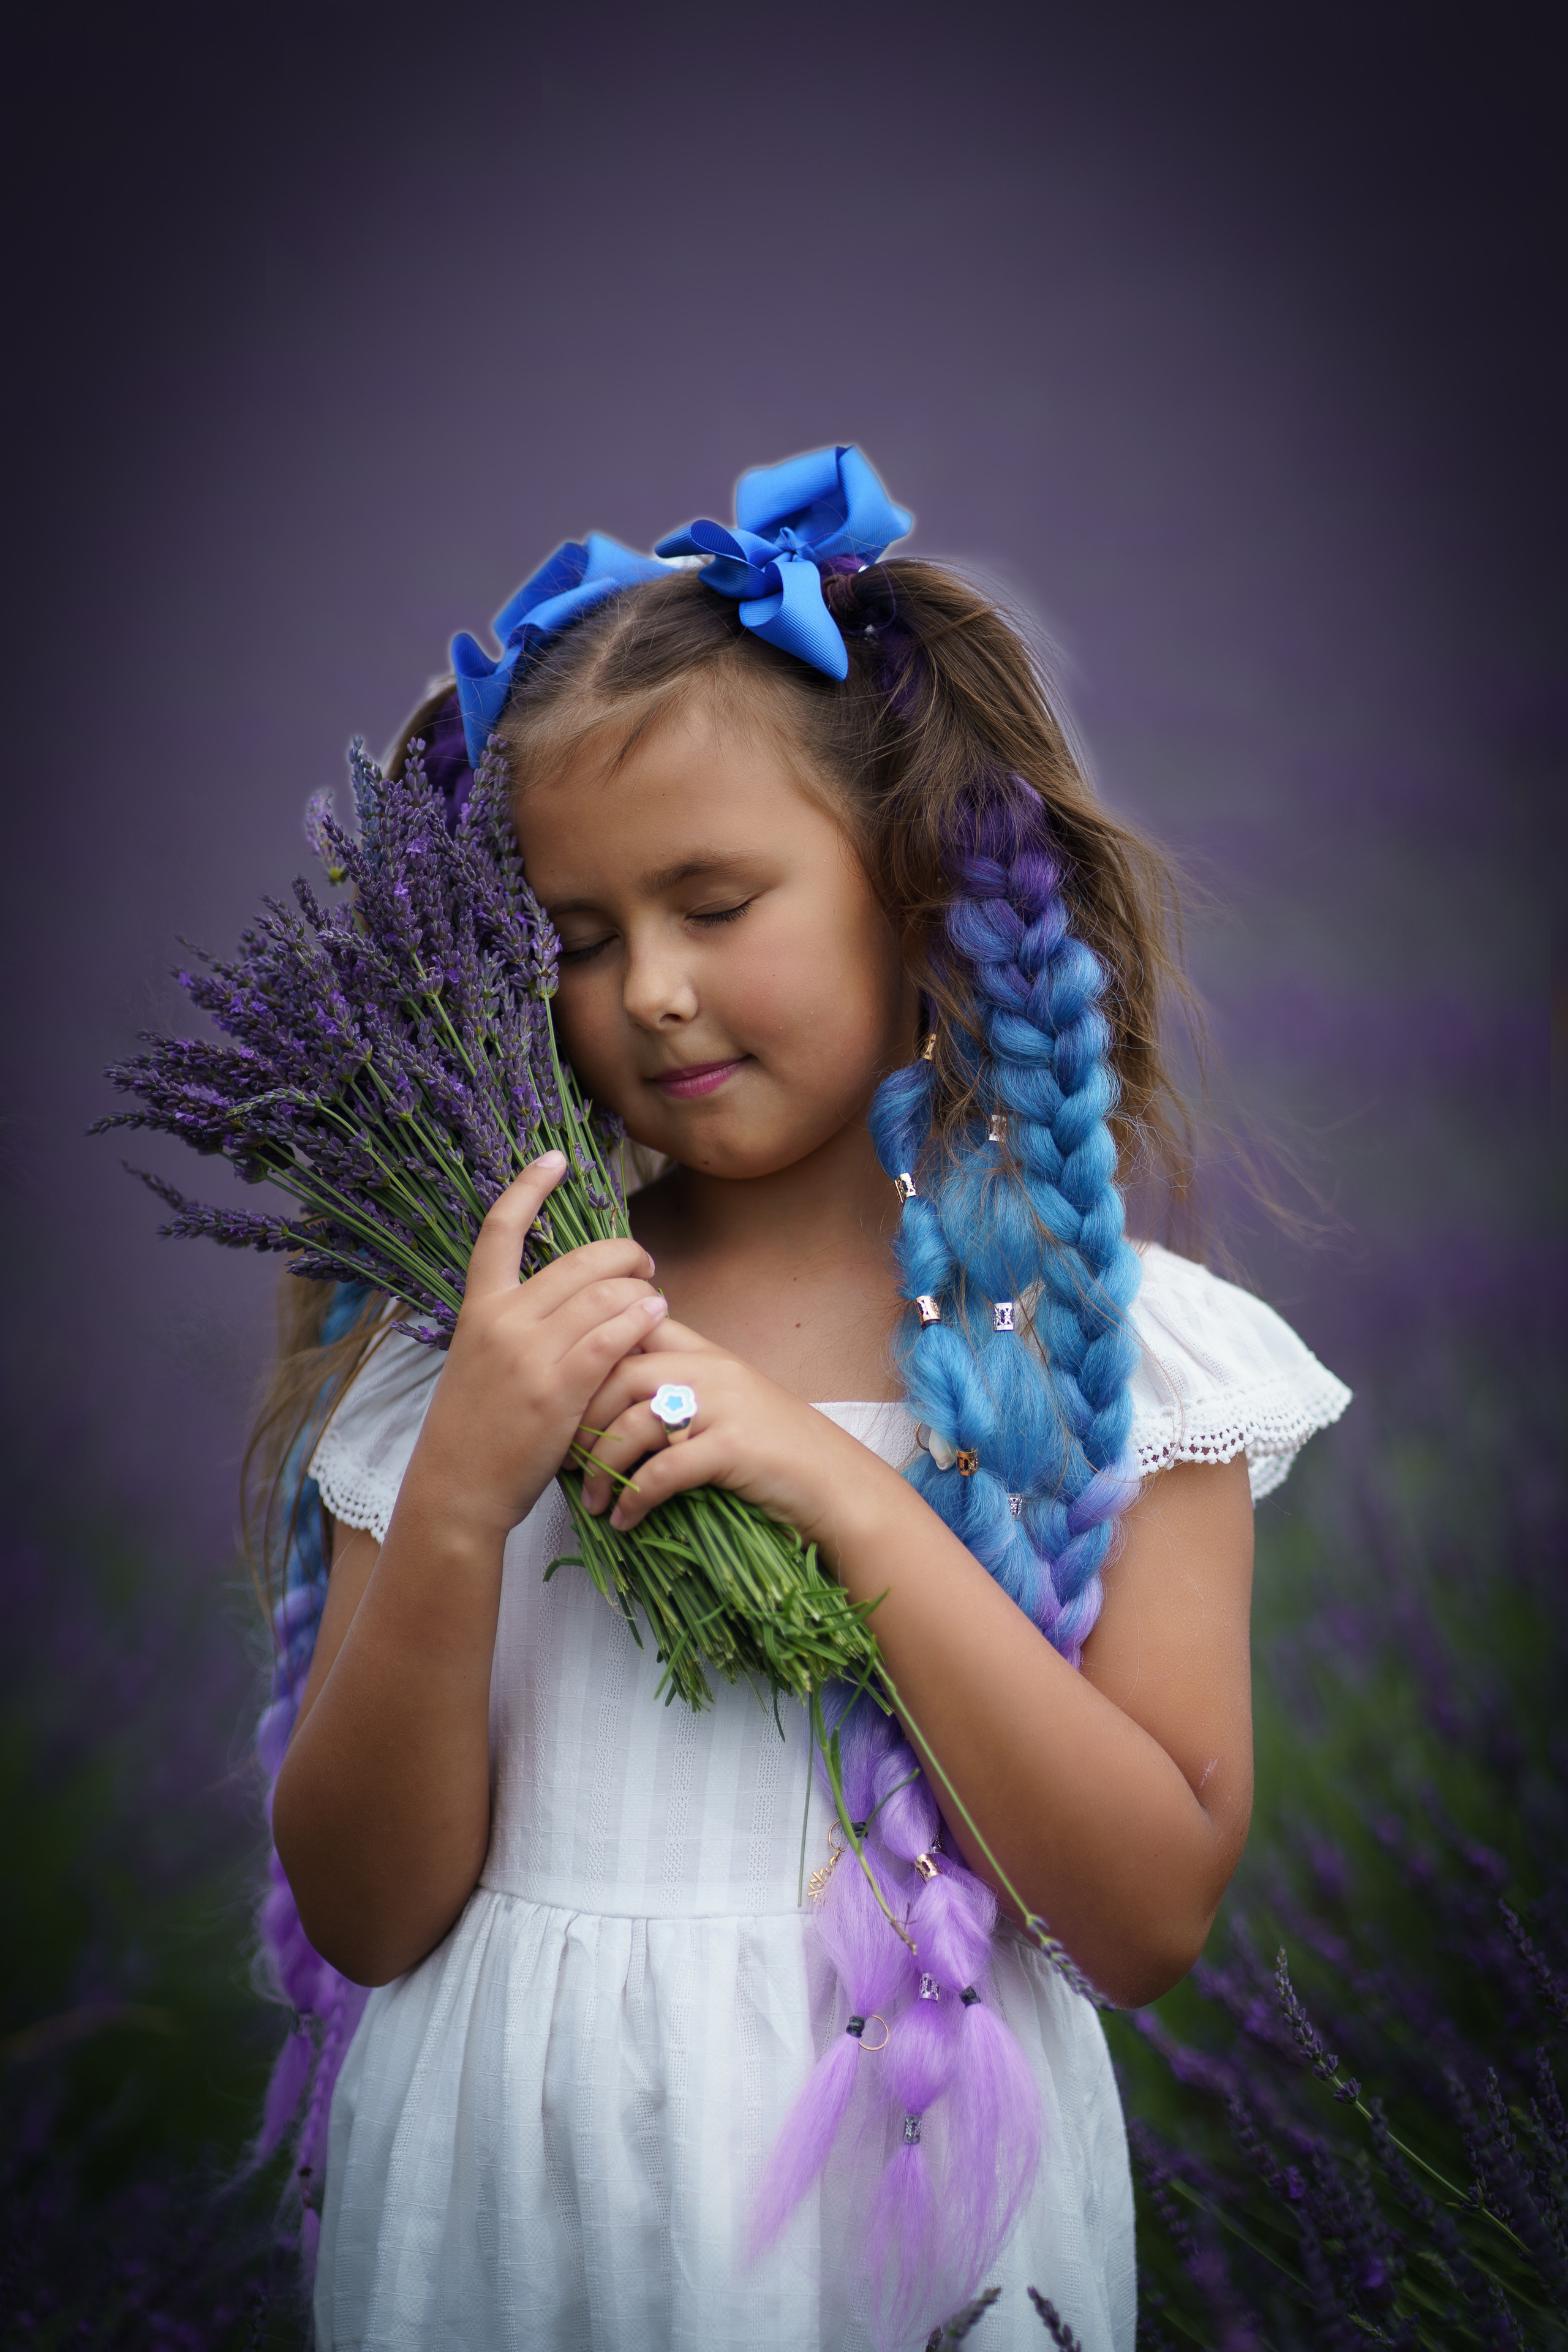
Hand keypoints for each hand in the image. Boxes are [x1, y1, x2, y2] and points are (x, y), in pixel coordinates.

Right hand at [403, 1153, 668, 1540]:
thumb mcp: (480, 1362)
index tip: (554, 1158)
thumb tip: (570, 1295)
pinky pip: (614, 1336)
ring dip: (640, 1289)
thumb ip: (515, 1323)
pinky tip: (657, 1316)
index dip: (528, 1186)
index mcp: (478, 1308)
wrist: (459, 1488)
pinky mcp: (560, 1387)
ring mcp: (530, 1353)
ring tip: (654, 1300)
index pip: (499, 1229)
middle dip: (622, 1254)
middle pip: (578, 1259)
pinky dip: (641, 1319)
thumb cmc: (476, 1429)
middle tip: (643, 1264)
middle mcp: (503, 1320)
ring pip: (605, 1294)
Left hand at [574, 1316, 892, 1552]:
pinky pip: (665, 1469)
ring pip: (635, 1421)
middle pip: (619, 1374)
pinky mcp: (734, 1447)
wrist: (837, 1485)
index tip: (565, 1397)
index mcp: (706, 1353)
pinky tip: (625, 1520)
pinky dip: (636, 1498)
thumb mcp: (727, 1405)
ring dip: (603, 1467)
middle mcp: (712, 1370)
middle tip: (566, 1458)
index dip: (590, 1356)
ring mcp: (724, 1405)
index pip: (634, 1328)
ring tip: (592, 1501)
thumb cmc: (775, 1452)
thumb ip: (679, 1391)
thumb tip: (609, 1408)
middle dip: (581, 1418)